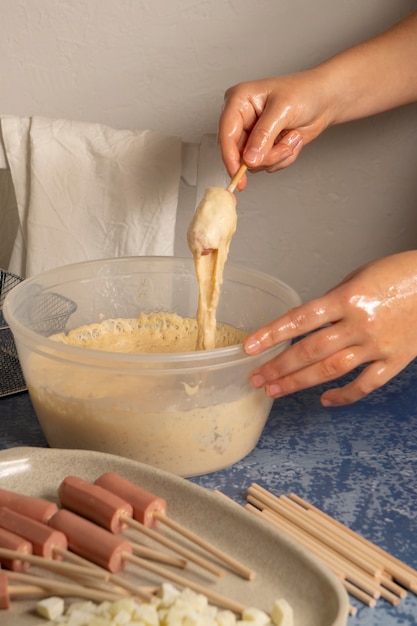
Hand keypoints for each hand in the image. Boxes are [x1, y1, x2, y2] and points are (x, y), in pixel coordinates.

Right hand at [218, 71, 330, 188]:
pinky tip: (292, 140)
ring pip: (254, 163)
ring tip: (292, 137)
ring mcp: (252, 135)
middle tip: (285, 148)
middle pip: (238, 153)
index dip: (230, 157)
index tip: (238, 174)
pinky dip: (283, 158)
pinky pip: (267, 165)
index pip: (226, 134)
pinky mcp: (263, 147)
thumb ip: (263, 135)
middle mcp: (242, 119)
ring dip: (277, 156)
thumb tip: (249, 159)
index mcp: (239, 101)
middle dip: (266, 155)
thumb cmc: (305, 92)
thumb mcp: (283, 110)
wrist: (325, 99)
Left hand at [244, 251, 416, 405]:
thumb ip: (331, 302)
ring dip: (299, 383)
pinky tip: (324, 400)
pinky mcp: (396, 360)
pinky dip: (344, 396)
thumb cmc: (398, 274)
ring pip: (331, 370)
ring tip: (275, 390)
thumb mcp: (357, 277)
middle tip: (257, 378)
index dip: (272, 334)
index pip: (300, 319)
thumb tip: (304, 321)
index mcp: (347, 299)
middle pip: (310, 351)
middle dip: (279, 367)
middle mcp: (359, 324)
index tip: (250, 347)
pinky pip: (366, 385)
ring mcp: (377, 346)